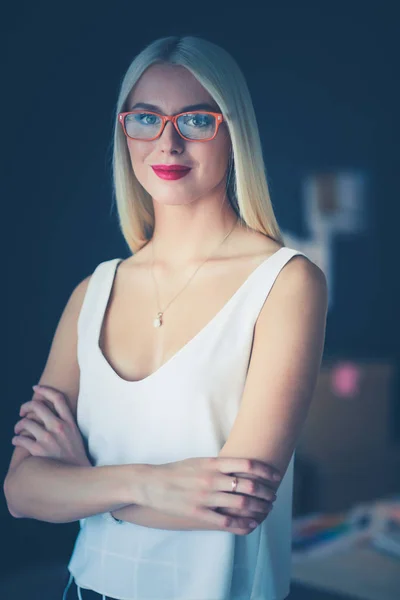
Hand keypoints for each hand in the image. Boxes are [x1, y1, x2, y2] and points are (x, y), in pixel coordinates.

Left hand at [12, 385, 91, 467]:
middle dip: (26, 406)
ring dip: (18, 425)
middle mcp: (59, 427)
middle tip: (22, 412)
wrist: (76, 479)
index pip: (58, 398)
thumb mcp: (76, 437)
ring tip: (17, 430)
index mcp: (70, 422)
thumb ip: (66, 425)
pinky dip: (16, 439)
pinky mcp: (39, 450)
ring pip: (26, 422)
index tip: (36, 388)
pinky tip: (16, 441)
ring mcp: (49, 438)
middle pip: (38, 406)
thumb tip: (51, 417)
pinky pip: (21, 439)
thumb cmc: (75, 459)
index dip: (45, 390)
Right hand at [140, 457, 280, 534]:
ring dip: (259, 508)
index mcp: (212, 463)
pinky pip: (226, 522)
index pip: (247, 465)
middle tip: (274, 496)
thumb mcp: (199, 461)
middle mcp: (211, 479)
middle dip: (266, 492)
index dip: (266, 471)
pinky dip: (243, 524)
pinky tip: (253, 524)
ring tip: (267, 509)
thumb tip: (243, 467)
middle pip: (248, 486)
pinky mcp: (199, 514)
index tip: (276, 477)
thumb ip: (220, 464)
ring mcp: (205, 497)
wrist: (151, 483)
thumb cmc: (177, 471)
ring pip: (241, 504)